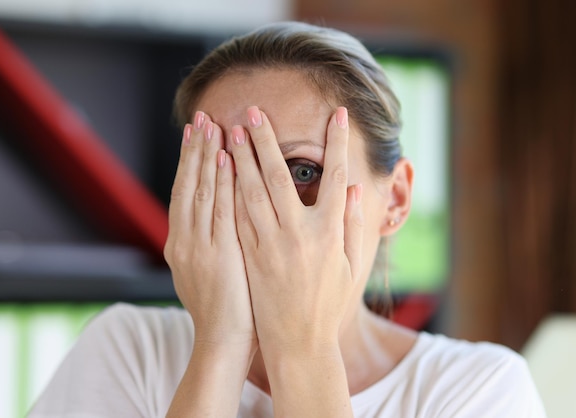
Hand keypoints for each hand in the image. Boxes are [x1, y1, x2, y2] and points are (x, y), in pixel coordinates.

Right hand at [164, 111, 255, 350]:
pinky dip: (219, 183)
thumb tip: (220, 216)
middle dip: (195, 149)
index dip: (190, 162)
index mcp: (183, 243)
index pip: (185, 193)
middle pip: (188, 185)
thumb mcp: (210, 271)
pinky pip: (219, 210)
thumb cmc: (226, 309)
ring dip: (205, 155)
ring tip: (211, 124)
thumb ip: (211, 240)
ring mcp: (198, 246)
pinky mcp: (216, 254)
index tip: (197, 133)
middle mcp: (185, 239)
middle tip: (201, 116)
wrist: (222, 343)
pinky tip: (225, 158)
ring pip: (200, 191)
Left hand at [231, 106, 363, 354]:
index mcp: (328, 232)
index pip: (335, 176)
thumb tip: (354, 187)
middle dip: (266, 140)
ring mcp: (269, 244)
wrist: (298, 343)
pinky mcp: (248, 255)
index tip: (337, 114)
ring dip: (240, 157)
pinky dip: (228, 189)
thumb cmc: (329, 304)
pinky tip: (221, 169)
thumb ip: (353, 224)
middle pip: (279, 176)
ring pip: (251, 192)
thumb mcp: (351, 265)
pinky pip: (236, 216)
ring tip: (230, 130)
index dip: (337, 142)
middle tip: (254, 111)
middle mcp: (297, 233)